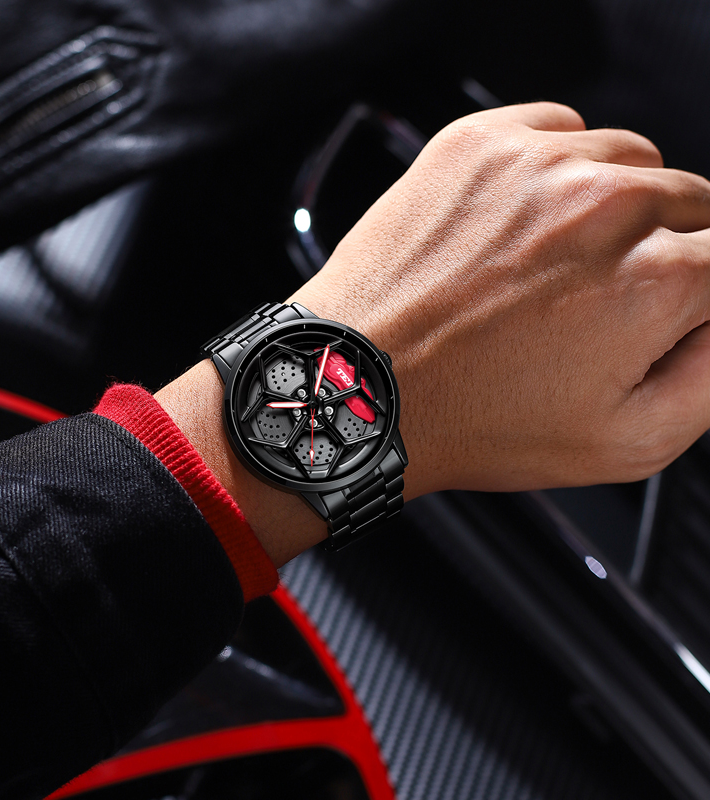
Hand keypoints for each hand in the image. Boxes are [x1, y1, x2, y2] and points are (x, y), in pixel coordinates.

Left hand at [158, 101, 709, 565]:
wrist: (358, 386)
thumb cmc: (471, 418)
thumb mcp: (624, 442)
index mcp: (653, 280)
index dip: (700, 289)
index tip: (669, 304)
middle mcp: (603, 207)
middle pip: (687, 204)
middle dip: (660, 250)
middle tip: (599, 299)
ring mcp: (536, 166)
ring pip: (627, 162)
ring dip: (610, 207)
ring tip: (549, 267)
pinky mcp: (478, 144)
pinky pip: (559, 129)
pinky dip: (555, 169)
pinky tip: (518, 226)